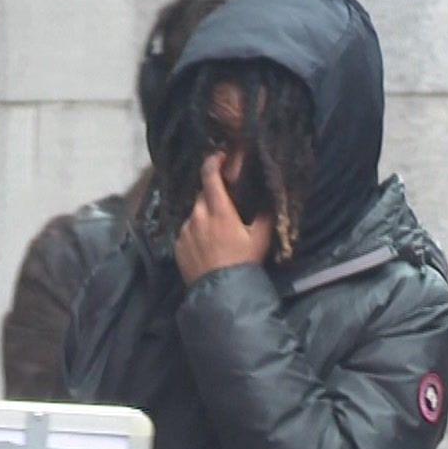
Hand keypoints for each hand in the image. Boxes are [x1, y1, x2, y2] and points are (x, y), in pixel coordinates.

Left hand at [175, 152, 275, 284]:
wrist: (221, 292)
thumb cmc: (243, 263)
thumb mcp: (260, 239)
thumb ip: (265, 216)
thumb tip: (269, 199)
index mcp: (219, 210)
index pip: (210, 175)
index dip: (213, 161)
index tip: (219, 156)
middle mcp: (198, 216)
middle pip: (202, 195)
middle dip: (213, 195)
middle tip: (226, 206)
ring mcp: (185, 231)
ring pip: (194, 214)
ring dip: (204, 216)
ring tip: (217, 233)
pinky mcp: (178, 245)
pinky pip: (187, 232)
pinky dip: (196, 233)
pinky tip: (208, 247)